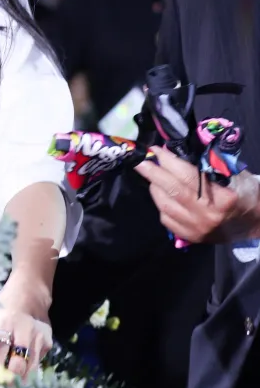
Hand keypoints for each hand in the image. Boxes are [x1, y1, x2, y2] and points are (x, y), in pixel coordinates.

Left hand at [0, 275, 52, 379]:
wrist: (31, 292)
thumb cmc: (5, 304)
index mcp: (7, 321)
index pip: (0, 351)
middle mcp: (26, 330)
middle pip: (18, 363)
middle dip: (9, 380)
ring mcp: (40, 337)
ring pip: (31, 367)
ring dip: (21, 382)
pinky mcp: (48, 342)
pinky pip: (37, 362)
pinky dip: (29, 372)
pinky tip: (23, 380)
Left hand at [135, 146, 259, 243]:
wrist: (256, 224)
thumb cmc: (246, 194)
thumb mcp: (236, 176)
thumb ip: (212, 166)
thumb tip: (181, 153)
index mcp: (222, 198)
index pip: (188, 177)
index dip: (169, 162)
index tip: (156, 150)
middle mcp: (208, 216)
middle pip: (173, 191)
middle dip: (153, 173)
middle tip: (139, 160)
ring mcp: (198, 229)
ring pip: (165, 206)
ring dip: (155, 188)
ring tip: (152, 175)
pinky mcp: (191, 237)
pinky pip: (167, 219)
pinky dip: (161, 204)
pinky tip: (162, 194)